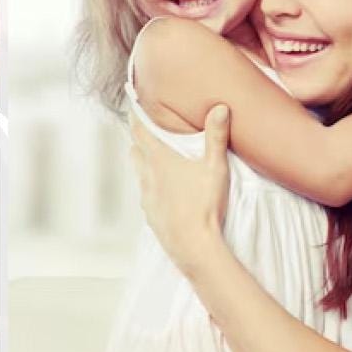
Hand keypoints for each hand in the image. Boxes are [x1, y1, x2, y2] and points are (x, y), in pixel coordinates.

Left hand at [129, 101, 232, 270]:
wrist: (195, 247)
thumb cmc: (205, 205)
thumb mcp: (215, 167)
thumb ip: (216, 136)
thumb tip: (220, 107)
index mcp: (159, 160)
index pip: (139, 130)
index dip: (135, 116)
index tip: (131, 105)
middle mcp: (147, 176)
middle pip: (135, 152)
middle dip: (139, 142)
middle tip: (147, 135)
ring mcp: (147, 198)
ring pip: (139, 176)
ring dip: (145, 167)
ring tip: (157, 165)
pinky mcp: (151, 217)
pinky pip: (147, 199)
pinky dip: (152, 192)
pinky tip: (164, 197)